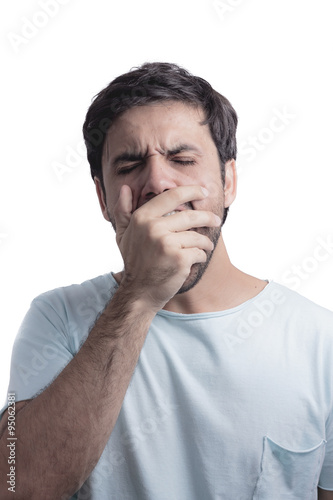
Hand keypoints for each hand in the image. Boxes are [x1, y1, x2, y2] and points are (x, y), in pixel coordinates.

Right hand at [114, 185, 220, 311]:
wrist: (139, 292)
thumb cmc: (134, 261)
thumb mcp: (123, 234)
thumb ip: (123, 210)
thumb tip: (125, 188)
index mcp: (142, 218)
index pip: (171, 196)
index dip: (191, 191)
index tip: (203, 192)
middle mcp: (153, 228)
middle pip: (190, 216)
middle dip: (208, 218)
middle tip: (216, 220)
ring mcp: (167, 243)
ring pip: (197, 236)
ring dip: (205, 242)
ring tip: (206, 246)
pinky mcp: (179, 259)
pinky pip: (199, 252)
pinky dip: (201, 256)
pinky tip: (197, 260)